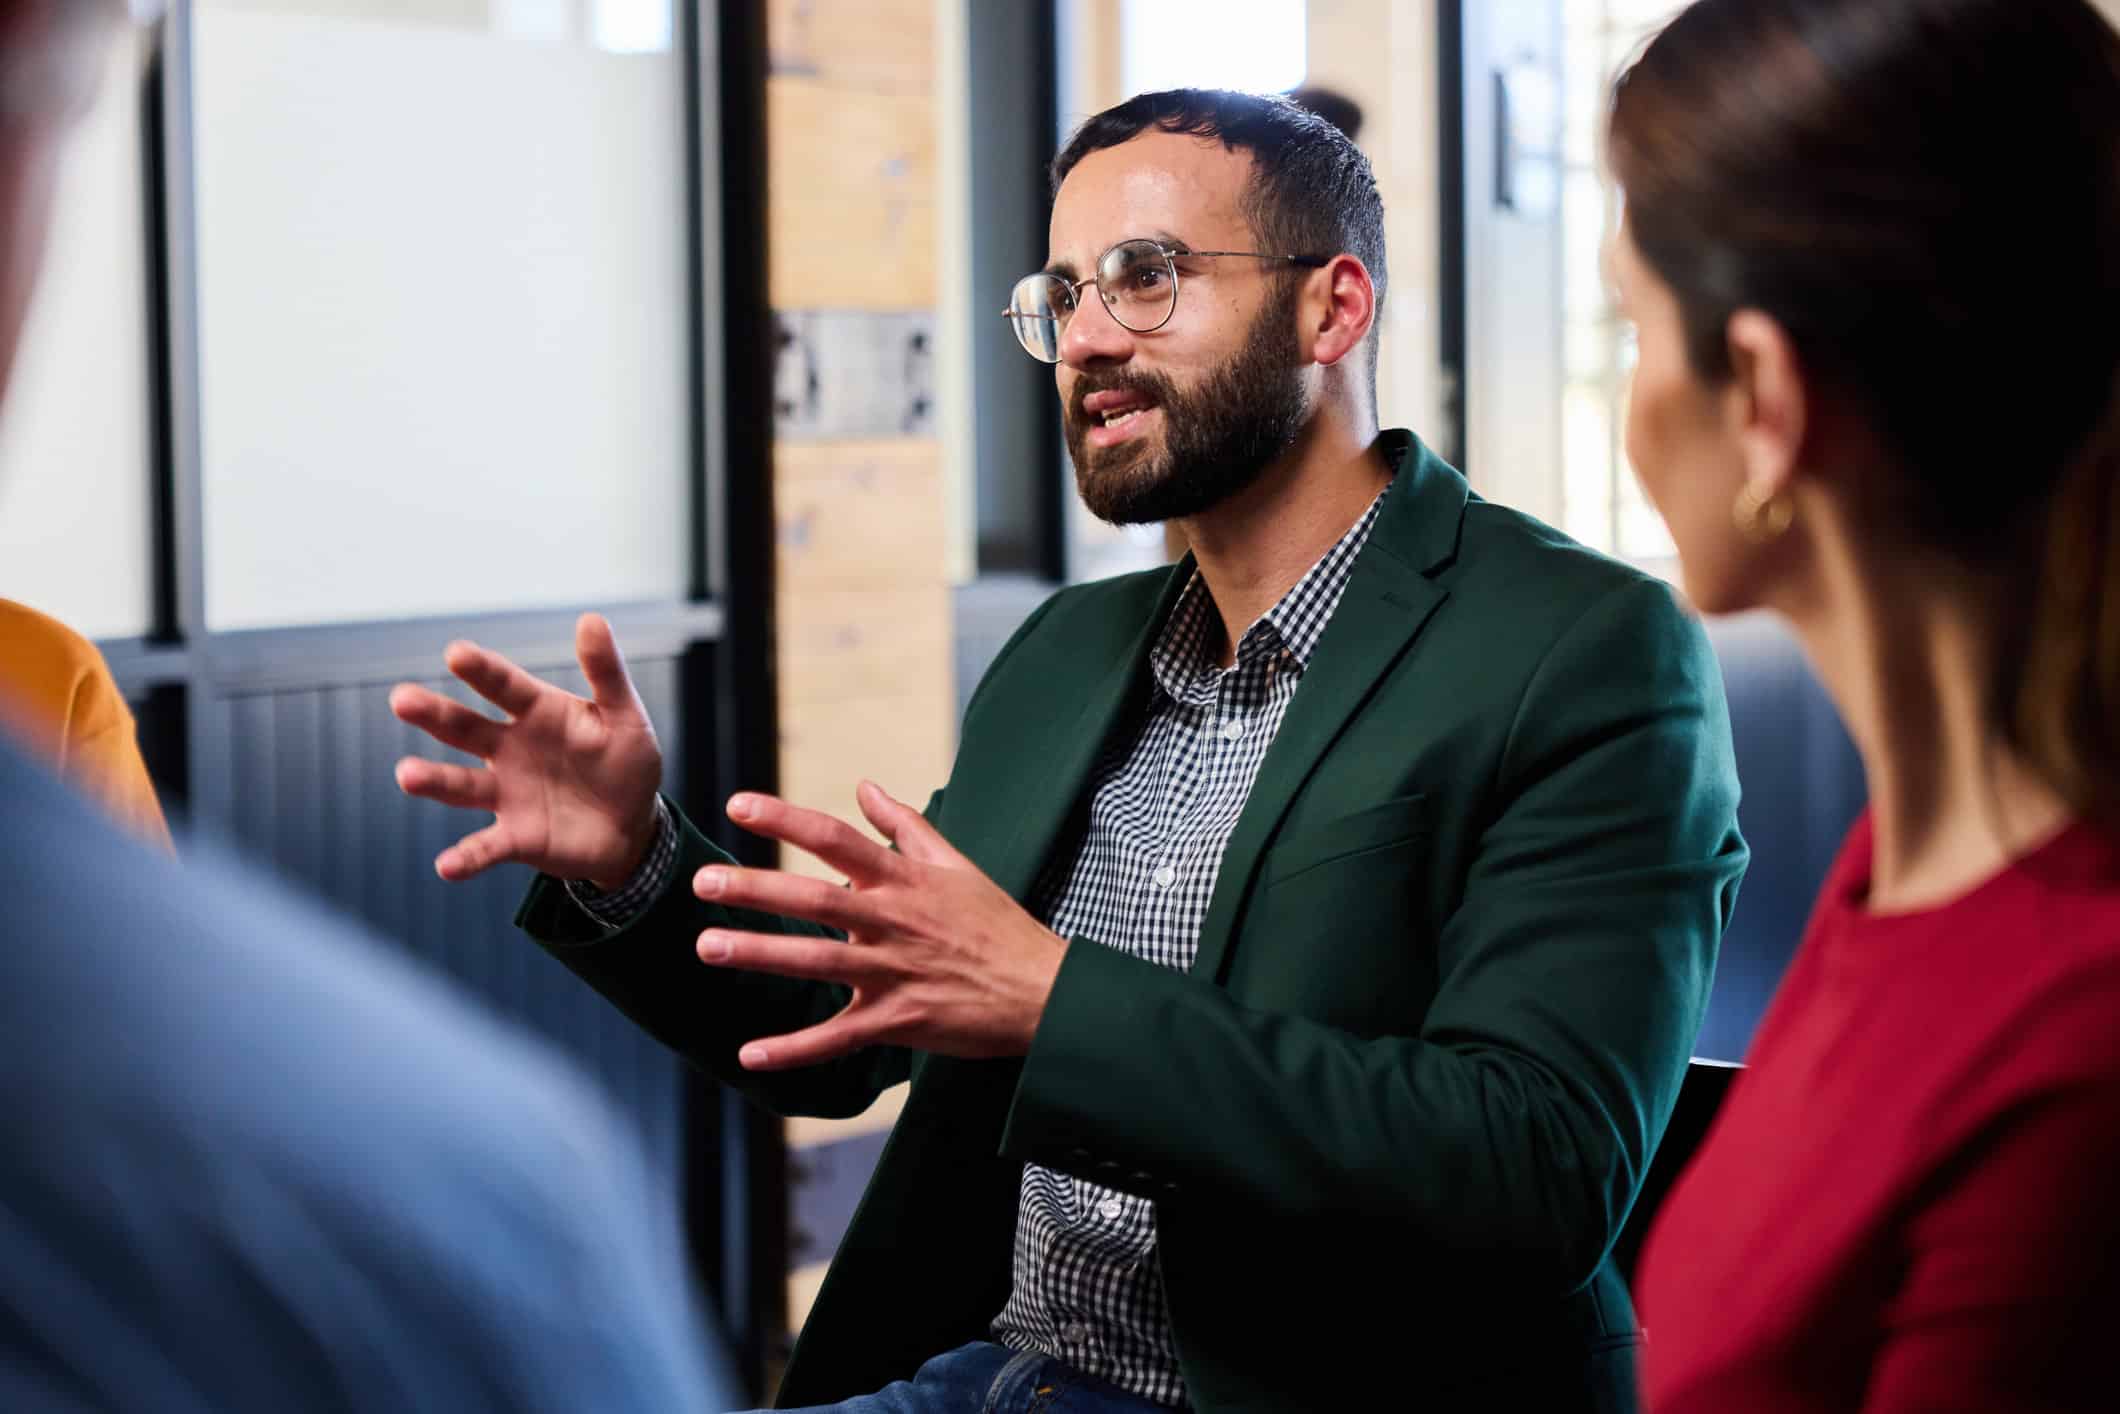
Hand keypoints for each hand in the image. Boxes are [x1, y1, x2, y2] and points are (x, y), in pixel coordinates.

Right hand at [389, 613, 663, 887]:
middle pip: (465, 728)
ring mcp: (507, 794)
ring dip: (433, 781)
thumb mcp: (625, 716)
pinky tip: (447, 866)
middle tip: (401, 699)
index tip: (456, 653)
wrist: (633, 826)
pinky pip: (485, 848)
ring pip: (461, 786)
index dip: (482, 670)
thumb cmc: (626, 762)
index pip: (505, 686)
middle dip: (433, 714)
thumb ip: (607, 673)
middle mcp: (509, 749)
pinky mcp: (515, 837)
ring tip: (406, 775)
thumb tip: (591, 619)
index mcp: (537, 713)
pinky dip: (466, 857)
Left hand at [693, 780, 1067, 1069]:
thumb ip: (906, 824)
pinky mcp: (898, 1020)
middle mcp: (893, 922)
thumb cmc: (996, 924)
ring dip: (760, 955)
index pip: (835, 839)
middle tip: (703, 882)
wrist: (1042, 990)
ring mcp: (894, 972)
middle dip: (755, 889)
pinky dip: (794, 1049)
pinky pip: (838, 1037)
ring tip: (708, 947)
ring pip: (818, 963)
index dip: (785, 820)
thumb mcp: (956, 864)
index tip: (738, 805)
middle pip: (814, 899)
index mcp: (904, 880)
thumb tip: (865, 786)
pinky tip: (750, 1054)